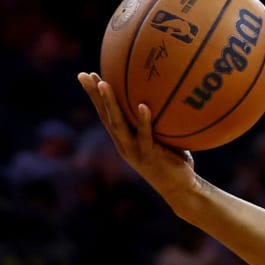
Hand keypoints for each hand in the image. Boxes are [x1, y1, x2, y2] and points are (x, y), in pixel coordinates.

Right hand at [76, 72, 199, 197]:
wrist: (180, 189)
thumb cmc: (174, 160)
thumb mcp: (164, 137)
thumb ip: (161, 120)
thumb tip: (170, 92)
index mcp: (124, 138)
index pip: (106, 113)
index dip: (95, 95)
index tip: (88, 75)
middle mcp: (123, 143)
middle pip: (104, 115)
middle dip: (93, 95)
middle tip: (84, 75)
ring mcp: (134, 150)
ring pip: (118, 124)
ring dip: (110, 104)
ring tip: (104, 83)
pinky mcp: (149, 156)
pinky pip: (145, 136)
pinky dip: (143, 121)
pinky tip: (142, 106)